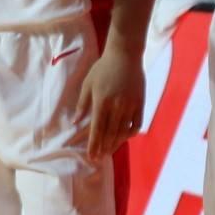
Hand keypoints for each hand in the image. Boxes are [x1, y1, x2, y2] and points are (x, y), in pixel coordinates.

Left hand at [76, 39, 146, 160]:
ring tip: (109, 152)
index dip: (94, 144)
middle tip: (99, 159)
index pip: (97, 129)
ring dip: (116, 144)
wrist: (125, 55)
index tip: (91, 156)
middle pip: (110, 133)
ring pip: (123, 131)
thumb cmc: (103, 68)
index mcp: (101, 102)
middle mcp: (116, 107)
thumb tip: (75, 121)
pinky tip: (124, 138)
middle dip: (103, 148)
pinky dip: (130, 133)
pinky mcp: (140, 104)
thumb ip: (82, 104)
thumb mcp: (88, 84)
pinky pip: (136, 124)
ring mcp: (130, 106)